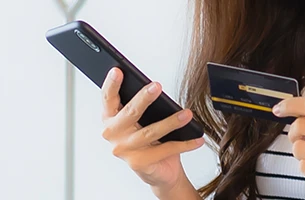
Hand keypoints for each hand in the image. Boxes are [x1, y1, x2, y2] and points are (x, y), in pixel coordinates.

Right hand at [100, 67, 202, 198]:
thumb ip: (142, 105)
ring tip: (187, 114)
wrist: (159, 171)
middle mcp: (112, 134)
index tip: (118, 70)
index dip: (111, 84)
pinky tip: (196, 138)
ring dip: (172, 122)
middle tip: (157, 86)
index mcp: (110, 118)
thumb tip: (155, 87)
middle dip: (144, 98)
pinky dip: (184, 144)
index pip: (108, 98)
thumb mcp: (143, 120)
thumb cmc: (150, 140)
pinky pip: (165, 149)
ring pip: (150, 132)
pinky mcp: (139, 163)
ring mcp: (124, 150)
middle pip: (130, 113)